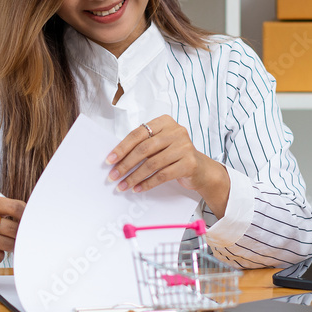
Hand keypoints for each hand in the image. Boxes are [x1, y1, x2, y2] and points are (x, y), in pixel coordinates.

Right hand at [0, 193, 25, 265]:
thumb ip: (3, 208)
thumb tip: (29, 218)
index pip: (14, 207)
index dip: (26, 215)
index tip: (29, 220)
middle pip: (13, 228)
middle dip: (19, 233)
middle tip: (18, 235)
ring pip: (7, 244)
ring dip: (9, 245)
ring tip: (2, 242)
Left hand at [105, 115, 230, 216]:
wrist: (202, 169)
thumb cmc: (175, 155)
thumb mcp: (160, 144)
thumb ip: (143, 145)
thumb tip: (115, 159)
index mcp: (165, 122)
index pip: (138, 134)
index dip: (121, 148)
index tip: (109, 160)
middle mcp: (176, 131)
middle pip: (144, 149)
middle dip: (125, 164)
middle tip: (113, 176)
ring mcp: (184, 146)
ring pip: (152, 164)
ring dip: (134, 177)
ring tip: (123, 186)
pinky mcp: (189, 163)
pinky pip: (162, 175)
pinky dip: (147, 183)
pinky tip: (138, 189)